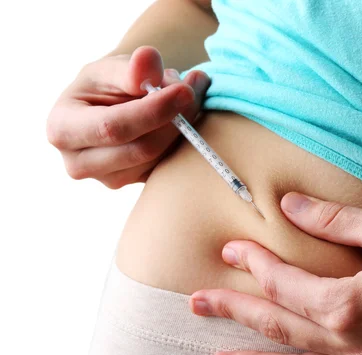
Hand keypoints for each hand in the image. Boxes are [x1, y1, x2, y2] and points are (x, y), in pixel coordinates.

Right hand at [47, 46, 209, 188]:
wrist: (110, 110)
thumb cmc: (105, 87)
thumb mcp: (110, 69)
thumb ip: (130, 67)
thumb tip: (148, 60)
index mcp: (63, 130)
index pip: (113, 127)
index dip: (152, 110)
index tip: (184, 91)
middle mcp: (80, 163)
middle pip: (141, 149)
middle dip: (176, 119)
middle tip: (196, 89)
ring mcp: (109, 180)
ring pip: (160, 160)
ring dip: (185, 127)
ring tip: (191, 93)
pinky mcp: (136, 184)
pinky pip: (168, 167)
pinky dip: (184, 140)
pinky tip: (186, 114)